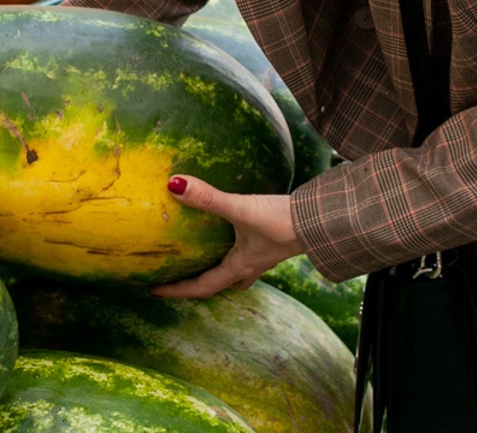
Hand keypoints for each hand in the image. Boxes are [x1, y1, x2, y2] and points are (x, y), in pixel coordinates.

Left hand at [152, 175, 304, 298]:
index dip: (177, 291)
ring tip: (204, 262)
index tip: (155, 291)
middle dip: (198, 285)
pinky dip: (235, 251)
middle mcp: (250, 266)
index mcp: (239, 266)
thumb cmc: (281, 221)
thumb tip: (174, 185)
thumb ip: (208, 198)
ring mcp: (264, 255)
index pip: (202, 286)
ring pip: (238, 273)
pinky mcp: (274, 241)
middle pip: (221, 284)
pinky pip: (249, 254)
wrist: (321, 221)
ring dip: (220, 272)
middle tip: (177, 281)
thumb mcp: (241, 209)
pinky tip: (234, 234)